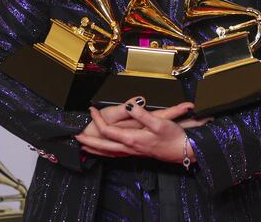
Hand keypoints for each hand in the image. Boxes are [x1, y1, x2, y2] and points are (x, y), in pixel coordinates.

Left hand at [76, 97, 211, 162]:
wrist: (184, 151)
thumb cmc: (173, 137)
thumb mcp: (158, 122)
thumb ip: (141, 114)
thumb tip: (128, 105)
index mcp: (132, 138)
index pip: (108, 130)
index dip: (97, 120)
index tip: (91, 110)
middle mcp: (130, 147)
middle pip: (103, 146)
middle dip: (89, 141)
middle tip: (76, 136)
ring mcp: (133, 152)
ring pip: (109, 153)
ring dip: (95, 149)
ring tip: (84, 147)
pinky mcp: (138, 153)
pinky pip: (116, 154)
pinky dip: (106, 153)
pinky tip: (105, 152)